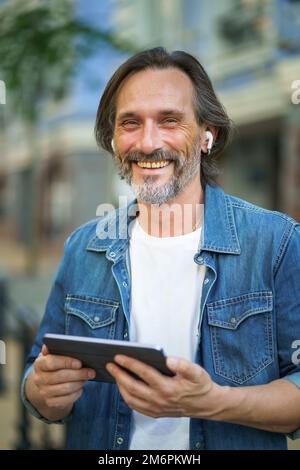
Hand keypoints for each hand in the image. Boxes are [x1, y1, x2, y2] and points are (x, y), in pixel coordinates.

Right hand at [33, 344, 95, 410]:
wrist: (47, 382)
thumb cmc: (55, 364)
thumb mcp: (54, 354)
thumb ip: (54, 348)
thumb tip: (48, 346)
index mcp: (39, 364)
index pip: (51, 362)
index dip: (66, 362)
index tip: (79, 363)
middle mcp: (39, 378)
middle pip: (60, 376)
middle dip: (78, 374)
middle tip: (91, 371)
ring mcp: (44, 392)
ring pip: (65, 389)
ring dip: (79, 383)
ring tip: (88, 378)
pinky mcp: (50, 402)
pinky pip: (66, 400)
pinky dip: (76, 393)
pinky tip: (81, 387)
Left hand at [106, 355, 225, 418]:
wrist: (207, 405)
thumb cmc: (200, 386)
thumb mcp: (197, 372)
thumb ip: (183, 365)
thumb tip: (169, 359)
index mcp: (168, 388)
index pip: (144, 373)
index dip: (130, 364)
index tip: (119, 356)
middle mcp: (159, 400)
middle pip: (133, 387)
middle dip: (119, 374)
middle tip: (110, 364)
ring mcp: (156, 408)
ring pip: (131, 398)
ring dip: (120, 386)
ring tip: (114, 373)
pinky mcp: (156, 413)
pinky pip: (136, 406)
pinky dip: (126, 396)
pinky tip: (123, 387)